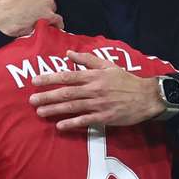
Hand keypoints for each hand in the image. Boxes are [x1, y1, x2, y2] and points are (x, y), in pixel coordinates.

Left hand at [29, 50, 164, 130]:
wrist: (146, 96)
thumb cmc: (126, 80)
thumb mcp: (108, 65)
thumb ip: (88, 59)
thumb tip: (69, 53)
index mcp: (94, 76)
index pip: (68, 76)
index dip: (50, 78)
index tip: (35, 81)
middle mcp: (94, 89)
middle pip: (66, 93)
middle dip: (47, 96)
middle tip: (32, 100)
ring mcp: (98, 104)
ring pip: (72, 107)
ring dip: (55, 110)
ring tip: (40, 112)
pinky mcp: (104, 118)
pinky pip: (85, 121)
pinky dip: (72, 123)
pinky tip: (60, 126)